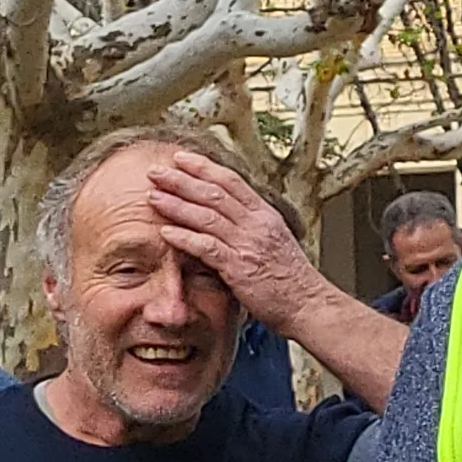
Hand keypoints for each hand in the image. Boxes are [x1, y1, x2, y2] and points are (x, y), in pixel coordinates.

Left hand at [145, 150, 331, 331]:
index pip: (231, 181)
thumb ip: (251, 226)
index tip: (181, 158)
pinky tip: (165, 233)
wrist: (308, 304)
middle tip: (156, 171)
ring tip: (152, 196)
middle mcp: (256, 224)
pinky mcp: (239, 268)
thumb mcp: (275, 240)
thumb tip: (228, 215)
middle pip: (214, 193)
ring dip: (176, 205)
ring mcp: (248, 244)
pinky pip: (207, 248)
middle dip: (181, 179)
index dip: (204, 167)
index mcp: (265, 215)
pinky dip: (184, 238)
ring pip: (207, 216)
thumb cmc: (291, 278)